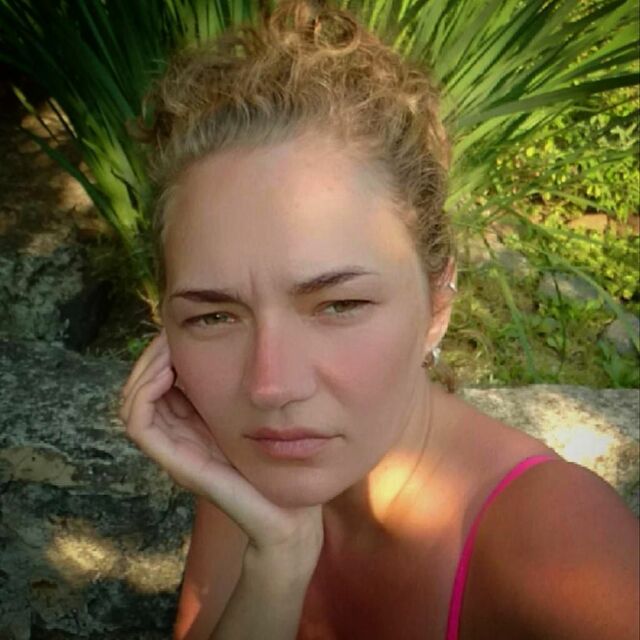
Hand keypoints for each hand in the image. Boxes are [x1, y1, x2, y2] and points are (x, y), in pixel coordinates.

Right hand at [119, 329, 323, 563]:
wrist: (289, 515)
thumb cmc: (279, 463)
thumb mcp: (256, 413)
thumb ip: (239, 389)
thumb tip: (231, 343)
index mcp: (193, 424)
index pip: (158, 382)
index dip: (161, 353)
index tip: (178, 329)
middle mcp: (178, 435)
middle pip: (140, 388)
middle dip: (151, 356)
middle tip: (168, 333)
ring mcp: (174, 451)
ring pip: (132, 402)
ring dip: (144, 370)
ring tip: (167, 349)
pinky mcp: (177, 463)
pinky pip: (139, 424)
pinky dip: (144, 393)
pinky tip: (169, 372)